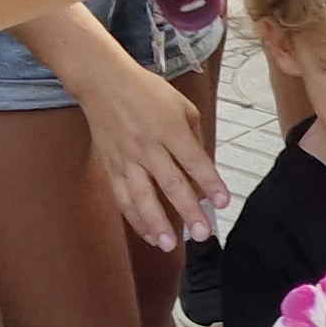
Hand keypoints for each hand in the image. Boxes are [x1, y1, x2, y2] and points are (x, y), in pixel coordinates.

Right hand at [72, 48, 226, 253]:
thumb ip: (194, 138)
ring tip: (170, 244)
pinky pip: (123, 197)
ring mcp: (127, 159)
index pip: (194, 161)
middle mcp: (148, 146)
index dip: (210, 183)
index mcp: (170, 129)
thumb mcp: (181, 106)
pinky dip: (134, 218)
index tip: (222, 202)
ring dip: (156, 223)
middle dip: (188, 211)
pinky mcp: (112, 167)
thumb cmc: (146, 91)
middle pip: (171, 184)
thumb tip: (203, 170)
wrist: (103, 82)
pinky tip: (148, 235)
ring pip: (142, 197)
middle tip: (202, 234)